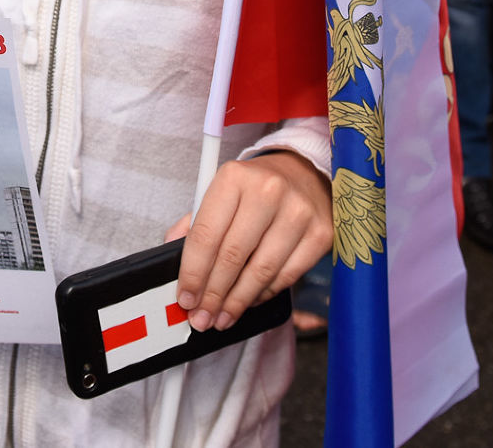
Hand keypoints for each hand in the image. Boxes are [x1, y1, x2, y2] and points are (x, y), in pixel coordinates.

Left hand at [164, 151, 331, 331]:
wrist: (302, 173)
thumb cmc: (253, 190)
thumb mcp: (220, 194)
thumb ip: (194, 225)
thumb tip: (172, 259)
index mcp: (234, 178)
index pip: (205, 234)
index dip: (192, 273)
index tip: (185, 298)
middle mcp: (268, 191)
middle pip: (232, 256)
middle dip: (213, 295)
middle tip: (202, 317)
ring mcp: (298, 212)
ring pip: (260, 271)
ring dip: (237, 302)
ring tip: (222, 317)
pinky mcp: (320, 234)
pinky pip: (286, 276)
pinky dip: (263, 294)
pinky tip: (249, 301)